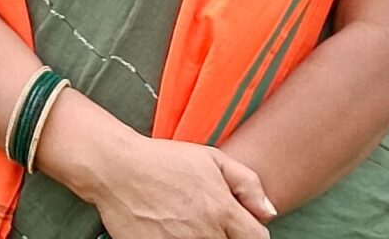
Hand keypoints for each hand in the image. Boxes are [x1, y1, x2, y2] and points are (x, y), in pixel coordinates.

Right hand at [87, 134, 275, 238]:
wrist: (119, 170)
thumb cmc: (165, 161)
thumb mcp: (211, 158)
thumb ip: (247, 183)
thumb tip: (269, 212)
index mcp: (222, 210)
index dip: (251, 232)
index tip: (239, 226)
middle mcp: (206, 235)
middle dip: (227, 236)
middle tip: (209, 222)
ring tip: (187, 225)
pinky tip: (172, 230)